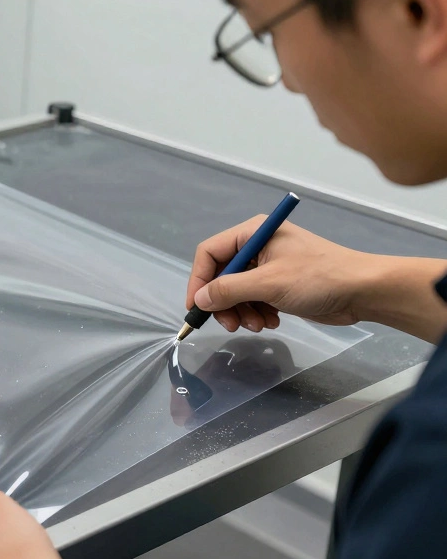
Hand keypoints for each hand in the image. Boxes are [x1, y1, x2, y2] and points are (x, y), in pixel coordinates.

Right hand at [188, 218, 378, 331]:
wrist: (363, 291)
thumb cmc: (318, 277)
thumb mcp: (269, 283)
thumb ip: (229, 290)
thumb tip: (200, 299)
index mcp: (253, 233)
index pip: (210, 253)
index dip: (199, 280)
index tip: (196, 307)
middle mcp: (257, 246)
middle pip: (221, 276)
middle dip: (224, 302)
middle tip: (230, 324)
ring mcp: (268, 266)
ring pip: (236, 292)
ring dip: (241, 312)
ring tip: (258, 325)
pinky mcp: (279, 284)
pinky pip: (253, 300)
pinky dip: (256, 313)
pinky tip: (271, 321)